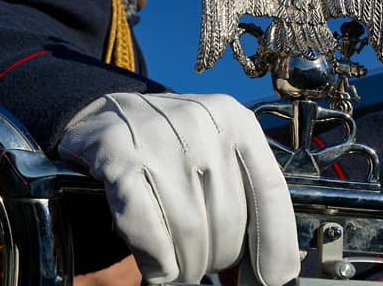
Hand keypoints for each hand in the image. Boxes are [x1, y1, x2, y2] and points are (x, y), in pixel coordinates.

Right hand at [59, 93, 299, 285]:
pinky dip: (156, 261)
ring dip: (187, 264)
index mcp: (236, 120)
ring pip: (190, 229)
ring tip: (180, 265)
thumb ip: (244, 197)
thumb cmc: (171, 142)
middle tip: (205, 263)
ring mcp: (158, 137)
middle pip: (228, 217)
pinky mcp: (117, 153)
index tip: (270, 278)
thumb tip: (269, 268)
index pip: (270, 190)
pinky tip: (157, 266)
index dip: (274, 243)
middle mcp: (202, 123)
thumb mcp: (217, 152)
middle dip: (220, 256)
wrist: (108, 113)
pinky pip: (148, 231)